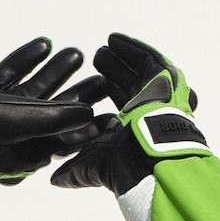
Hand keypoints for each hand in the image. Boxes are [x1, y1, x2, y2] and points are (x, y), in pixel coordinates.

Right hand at [0, 37, 109, 182]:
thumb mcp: (20, 126)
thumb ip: (55, 119)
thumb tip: (89, 115)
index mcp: (24, 153)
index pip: (64, 136)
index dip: (89, 123)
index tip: (112, 109)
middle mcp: (11, 137)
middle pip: (52, 112)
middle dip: (77, 93)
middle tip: (102, 78)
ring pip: (31, 91)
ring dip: (54, 72)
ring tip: (76, 51)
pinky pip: (8, 76)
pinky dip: (25, 61)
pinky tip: (42, 44)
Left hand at [49, 32, 201, 193]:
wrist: (149, 153)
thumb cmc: (123, 162)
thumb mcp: (93, 165)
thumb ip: (75, 169)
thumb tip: (53, 180)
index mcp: (135, 132)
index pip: (122, 107)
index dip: (109, 93)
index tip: (93, 84)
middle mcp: (150, 113)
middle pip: (131, 86)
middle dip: (114, 71)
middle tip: (97, 57)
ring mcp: (160, 95)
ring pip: (139, 71)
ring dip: (121, 58)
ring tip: (104, 46)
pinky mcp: (165, 79)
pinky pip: (149, 60)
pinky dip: (132, 49)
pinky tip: (114, 40)